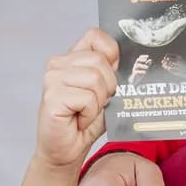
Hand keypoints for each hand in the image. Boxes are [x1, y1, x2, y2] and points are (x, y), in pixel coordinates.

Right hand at [35, 30, 118, 172]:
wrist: (67, 150)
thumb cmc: (86, 120)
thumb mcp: (107, 91)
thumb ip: (114, 71)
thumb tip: (134, 59)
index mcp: (72, 57)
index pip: (95, 36)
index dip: (111, 54)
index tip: (110, 75)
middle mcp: (58, 64)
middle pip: (100, 60)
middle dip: (108, 86)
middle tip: (96, 103)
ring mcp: (52, 79)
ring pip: (96, 78)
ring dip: (99, 101)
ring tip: (86, 112)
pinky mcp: (51, 97)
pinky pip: (88, 98)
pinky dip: (90, 114)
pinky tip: (79, 120)